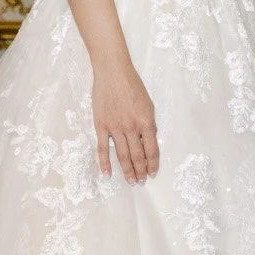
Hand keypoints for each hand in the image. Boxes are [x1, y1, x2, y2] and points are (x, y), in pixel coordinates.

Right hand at [91, 58, 158, 182]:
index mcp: (146, 121)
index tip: (153, 173)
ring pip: (123, 155)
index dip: (153, 163)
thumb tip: (147, 140)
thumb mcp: (148, 104)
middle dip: (141, 171)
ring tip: (131, 181)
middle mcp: (132, 127)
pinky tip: (108, 174)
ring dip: (128, 170)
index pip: (152, 149)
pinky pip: (103, 148)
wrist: (113, 72)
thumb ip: (148, 123)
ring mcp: (116, 127)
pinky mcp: (101, 126)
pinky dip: (105, 163)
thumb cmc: (132, 85)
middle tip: (141, 181)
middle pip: (138, 155)